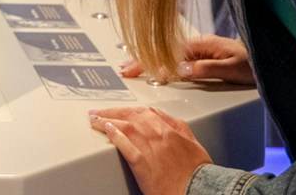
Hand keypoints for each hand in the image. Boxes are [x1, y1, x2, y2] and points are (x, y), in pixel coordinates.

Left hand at [90, 106, 211, 194]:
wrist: (201, 190)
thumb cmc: (198, 171)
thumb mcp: (191, 141)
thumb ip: (175, 124)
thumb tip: (158, 112)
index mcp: (169, 129)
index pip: (141, 112)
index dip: (125, 109)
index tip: (115, 110)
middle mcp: (158, 135)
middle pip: (130, 116)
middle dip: (111, 112)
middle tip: (96, 113)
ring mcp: (150, 150)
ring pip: (126, 128)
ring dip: (107, 121)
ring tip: (94, 120)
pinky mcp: (144, 167)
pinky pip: (128, 148)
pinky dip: (116, 137)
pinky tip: (107, 131)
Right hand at [118, 35, 254, 85]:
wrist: (269, 58)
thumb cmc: (254, 63)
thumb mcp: (231, 68)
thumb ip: (206, 68)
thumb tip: (181, 69)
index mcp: (201, 45)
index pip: (169, 53)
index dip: (150, 62)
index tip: (135, 70)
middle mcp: (197, 45)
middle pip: (163, 50)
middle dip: (143, 59)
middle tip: (125, 69)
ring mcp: (198, 50)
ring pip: (168, 53)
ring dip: (149, 59)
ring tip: (132, 66)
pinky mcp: (201, 56)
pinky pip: (176, 56)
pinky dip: (161, 60)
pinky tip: (155, 65)